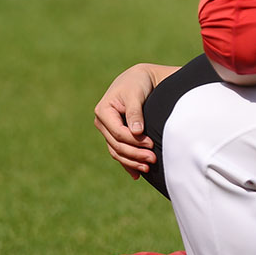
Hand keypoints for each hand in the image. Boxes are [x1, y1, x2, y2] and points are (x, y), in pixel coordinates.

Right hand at [93, 63, 178, 178]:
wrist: (139, 79)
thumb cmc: (137, 83)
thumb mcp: (136, 93)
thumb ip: (135, 111)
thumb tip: (137, 132)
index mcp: (103, 111)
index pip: (118, 133)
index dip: (134, 141)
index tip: (151, 144)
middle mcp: (102, 123)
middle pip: (117, 145)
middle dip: (135, 154)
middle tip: (153, 159)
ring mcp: (107, 131)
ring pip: (117, 151)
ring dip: (132, 161)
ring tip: (148, 168)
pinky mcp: (115, 136)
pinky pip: (119, 152)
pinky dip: (128, 163)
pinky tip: (136, 175)